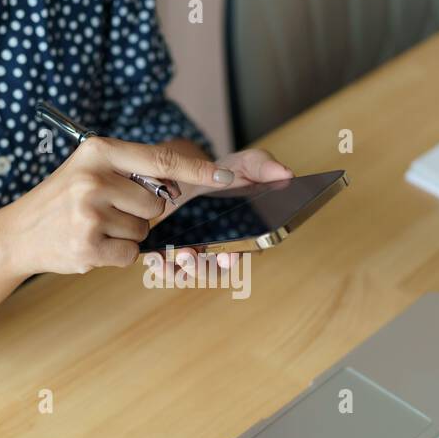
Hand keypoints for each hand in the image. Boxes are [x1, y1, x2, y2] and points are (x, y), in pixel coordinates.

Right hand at [0, 136, 233, 275]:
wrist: (18, 233)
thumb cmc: (63, 200)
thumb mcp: (91, 169)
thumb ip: (133, 171)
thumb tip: (183, 180)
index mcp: (99, 151)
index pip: (161, 161)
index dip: (198, 172)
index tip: (227, 177)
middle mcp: (93, 178)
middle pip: (157, 204)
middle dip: (141, 213)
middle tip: (106, 210)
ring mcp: (89, 213)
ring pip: (144, 231)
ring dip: (126, 235)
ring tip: (94, 226)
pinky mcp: (88, 245)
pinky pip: (131, 254)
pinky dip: (116, 254)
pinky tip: (91, 244)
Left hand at [146, 148, 292, 278]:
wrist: (193, 172)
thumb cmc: (227, 173)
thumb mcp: (246, 164)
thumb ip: (264, 167)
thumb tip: (286, 173)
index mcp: (244, 234)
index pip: (244, 254)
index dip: (235, 260)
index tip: (227, 257)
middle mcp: (222, 249)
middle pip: (214, 271)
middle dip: (201, 269)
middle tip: (189, 256)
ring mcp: (198, 252)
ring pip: (190, 274)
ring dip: (178, 271)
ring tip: (166, 259)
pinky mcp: (176, 250)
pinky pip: (169, 267)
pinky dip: (160, 266)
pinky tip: (152, 257)